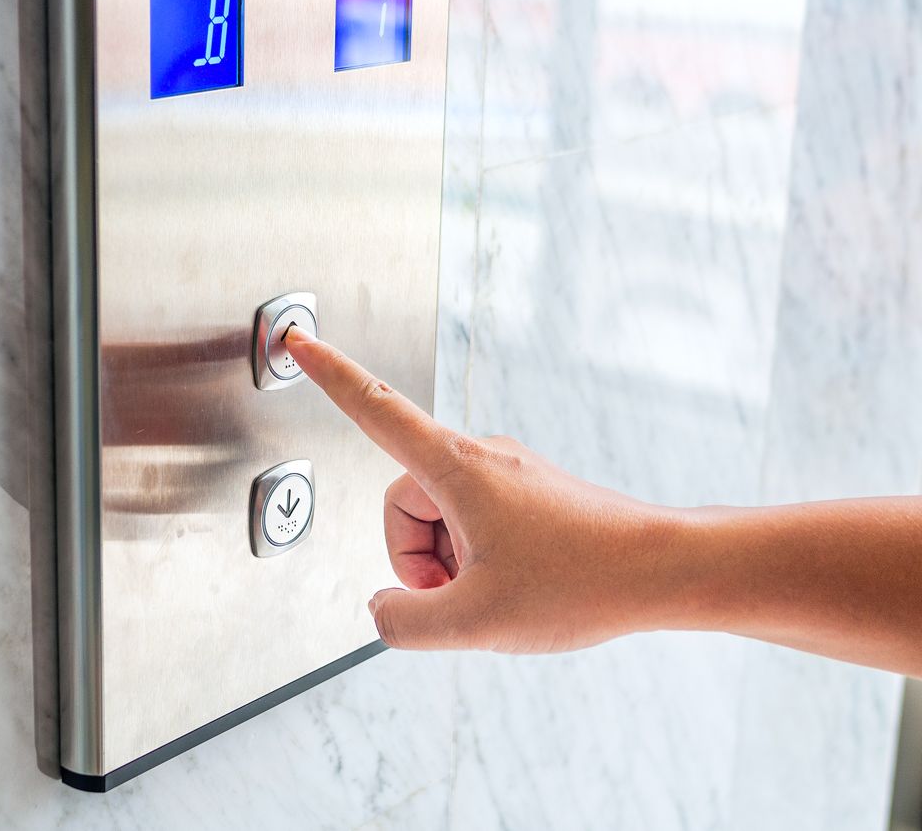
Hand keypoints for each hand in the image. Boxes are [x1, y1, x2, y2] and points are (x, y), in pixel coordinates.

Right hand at [284, 326, 680, 652]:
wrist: (664, 570)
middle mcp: (478, 458)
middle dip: (417, 560)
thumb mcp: (477, 621)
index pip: (376, 408)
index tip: (298, 340)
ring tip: (494, 593)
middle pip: (402, 503)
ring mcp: (504, 475)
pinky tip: (514, 586)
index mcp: (456, 469)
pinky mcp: (523, 493)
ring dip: (447, 565)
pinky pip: (470, 524)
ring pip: (436, 519)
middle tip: (458, 597)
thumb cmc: (584, 581)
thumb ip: (404, 622)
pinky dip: (474, 561)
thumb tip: (384, 611)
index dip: (330, 375)